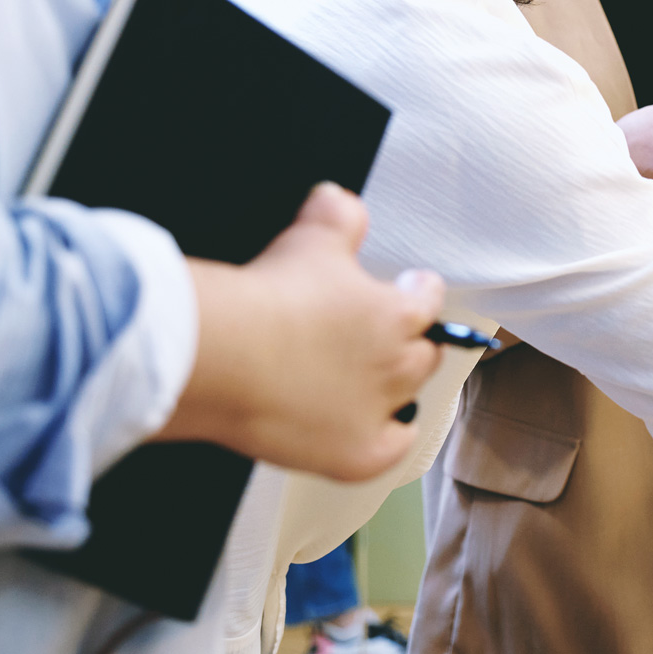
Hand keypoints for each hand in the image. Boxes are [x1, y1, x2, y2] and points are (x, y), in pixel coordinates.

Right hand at [156, 183, 445, 481]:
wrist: (224, 356)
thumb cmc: (268, 297)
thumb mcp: (313, 235)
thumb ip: (339, 214)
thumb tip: (338, 198)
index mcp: (397, 313)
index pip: (428, 299)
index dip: (416, 292)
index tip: (408, 289)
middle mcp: (397, 364)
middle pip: (425, 353)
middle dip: (410, 341)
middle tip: (383, 336)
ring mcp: (377, 413)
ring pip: (409, 400)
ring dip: (396, 389)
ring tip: (372, 381)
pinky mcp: (354, 455)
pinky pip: (392, 450)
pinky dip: (386, 440)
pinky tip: (375, 432)